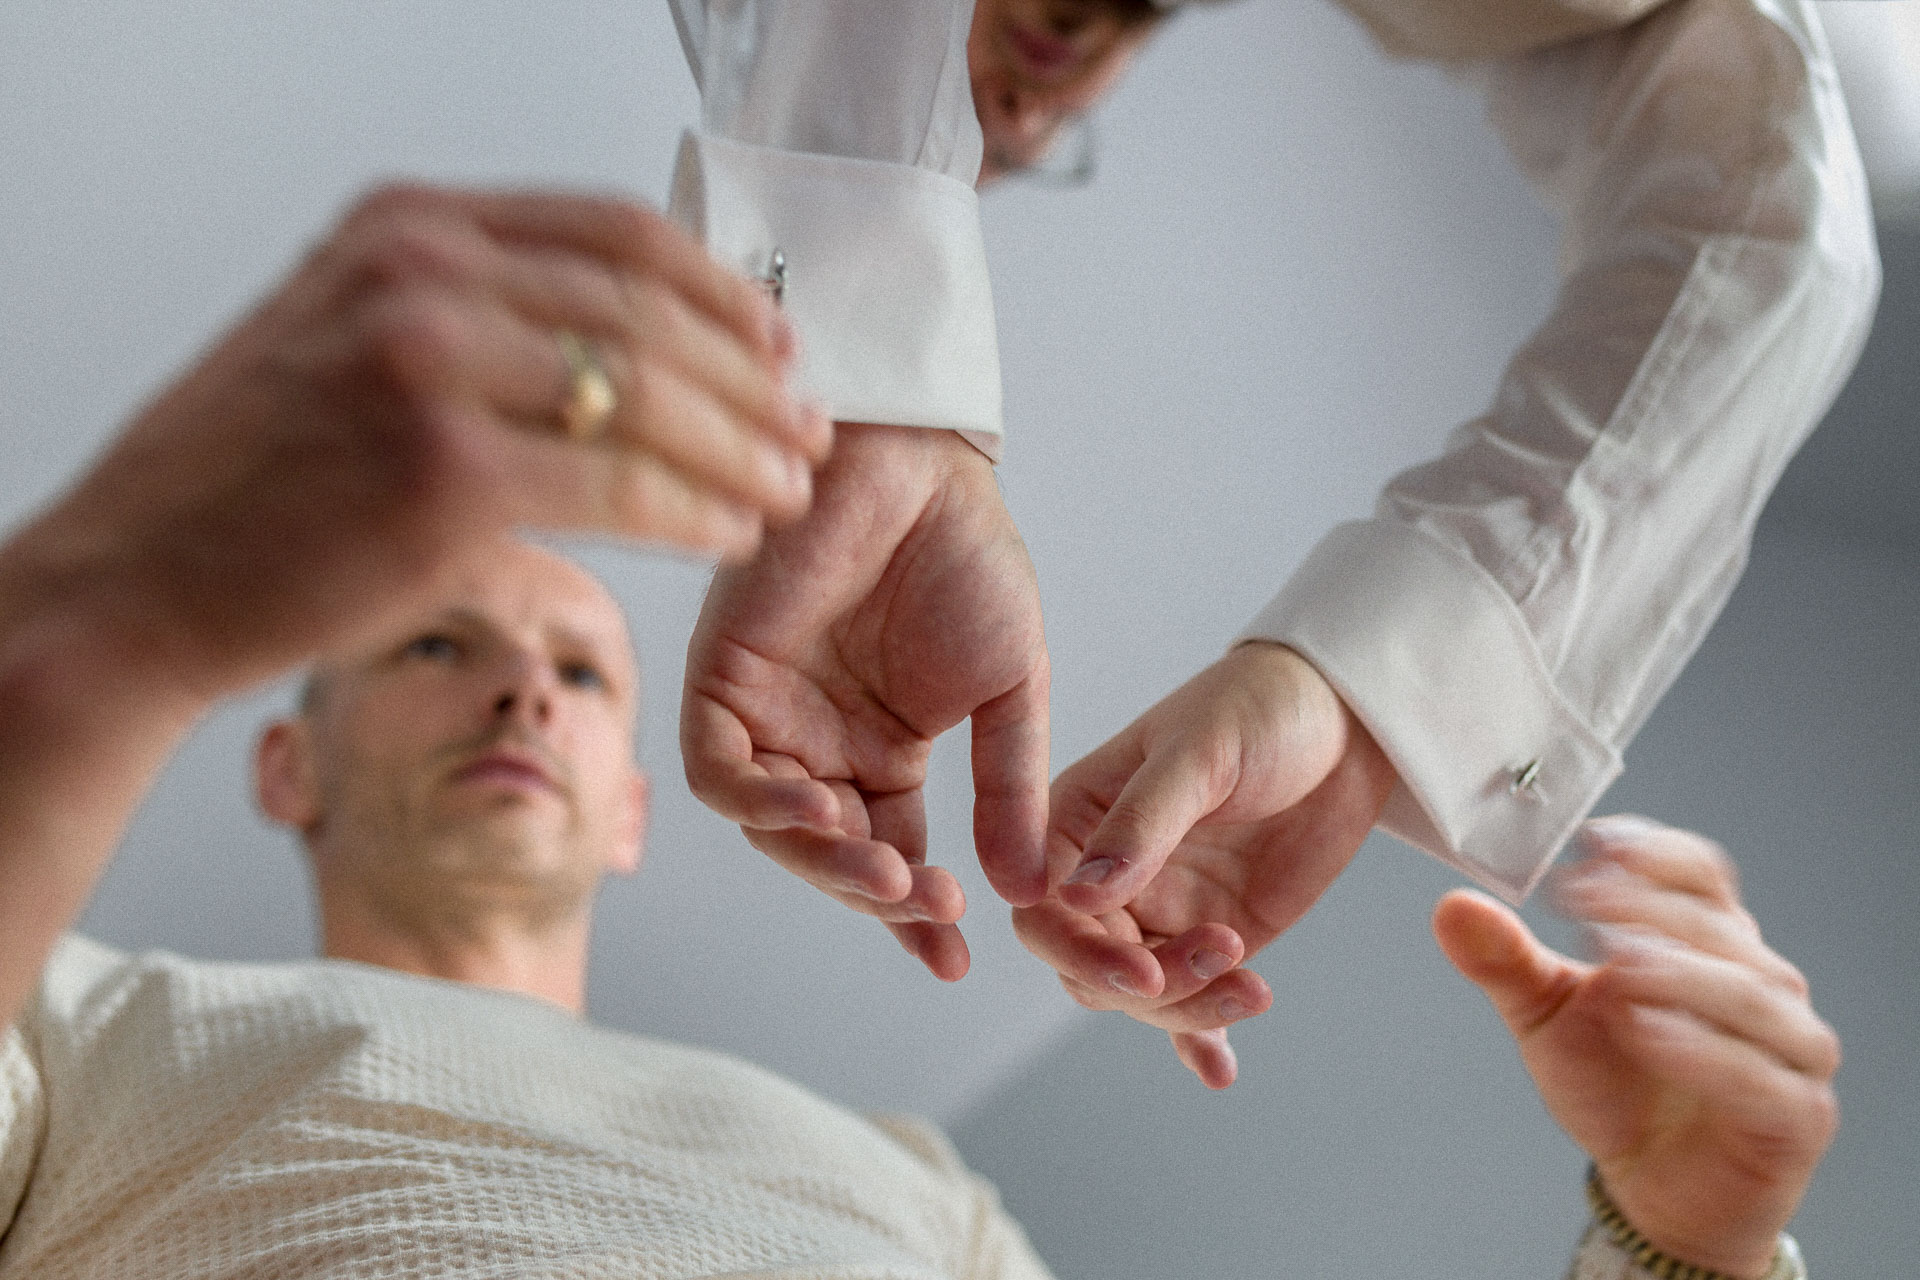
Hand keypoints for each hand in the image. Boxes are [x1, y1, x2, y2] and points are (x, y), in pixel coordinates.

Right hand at [0, 182, 828, 1031]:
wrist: (138, 582)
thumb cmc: (251, 483)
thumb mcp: (350, 342)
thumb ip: (474, 317)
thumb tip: (623, 341)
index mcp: (407, 226)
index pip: (613, 230)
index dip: (717, 289)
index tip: (775, 342)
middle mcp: (420, 272)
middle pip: (649, 307)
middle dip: (751, 375)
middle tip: (807, 425)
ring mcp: (430, 364)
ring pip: (650, 395)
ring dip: (741, 448)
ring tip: (789, 488)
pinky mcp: (446, 471)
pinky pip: (622, 486)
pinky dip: (696, 512)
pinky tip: (730, 535)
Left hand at [681, 422, 1048, 979]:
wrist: (921, 463)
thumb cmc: (968, 557)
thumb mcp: (1012, 688)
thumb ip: (1008, 785)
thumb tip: (1028, 889)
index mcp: (884, 757)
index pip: (893, 862)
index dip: (917, 919)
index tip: (953, 963)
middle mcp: (820, 747)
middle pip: (830, 854)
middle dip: (872, 894)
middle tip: (925, 908)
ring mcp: (769, 715)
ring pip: (772, 825)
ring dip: (820, 859)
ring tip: (883, 876)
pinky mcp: (722, 676)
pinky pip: (719, 766)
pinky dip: (761, 799)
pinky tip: (819, 808)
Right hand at [1012, 642, 1396, 1087]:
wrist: (1344, 720)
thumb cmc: (1257, 709)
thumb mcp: (1199, 754)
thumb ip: (1143, 823)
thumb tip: (1085, 898)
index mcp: (1073, 820)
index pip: (1042, 907)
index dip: (1079, 950)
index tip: (1142, 967)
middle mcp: (1103, 874)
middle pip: (1089, 966)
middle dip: (1149, 983)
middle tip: (1221, 958)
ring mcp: (1159, 910)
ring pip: (1143, 994)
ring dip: (1190, 1006)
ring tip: (1253, 984)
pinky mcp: (1213, 935)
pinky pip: (1192, 1003)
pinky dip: (1202, 1039)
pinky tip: (1221, 1070)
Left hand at [1434, 817, 1839, 1277]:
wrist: (1655, 1181)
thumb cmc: (1614, 1080)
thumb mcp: (1543, 1013)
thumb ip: (1504, 961)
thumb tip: (1453, 906)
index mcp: (1707, 940)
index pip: (1699, 872)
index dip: (1650, 853)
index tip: (1591, 845)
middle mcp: (1760, 983)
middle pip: (1719, 928)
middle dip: (1649, 909)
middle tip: (1585, 902)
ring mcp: (1789, 1048)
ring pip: (1748, 995)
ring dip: (1680, 973)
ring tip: (1618, 965)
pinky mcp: (1796, 1115)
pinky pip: (1760, 1076)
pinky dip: (1704, 1051)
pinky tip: (1648, 1030)